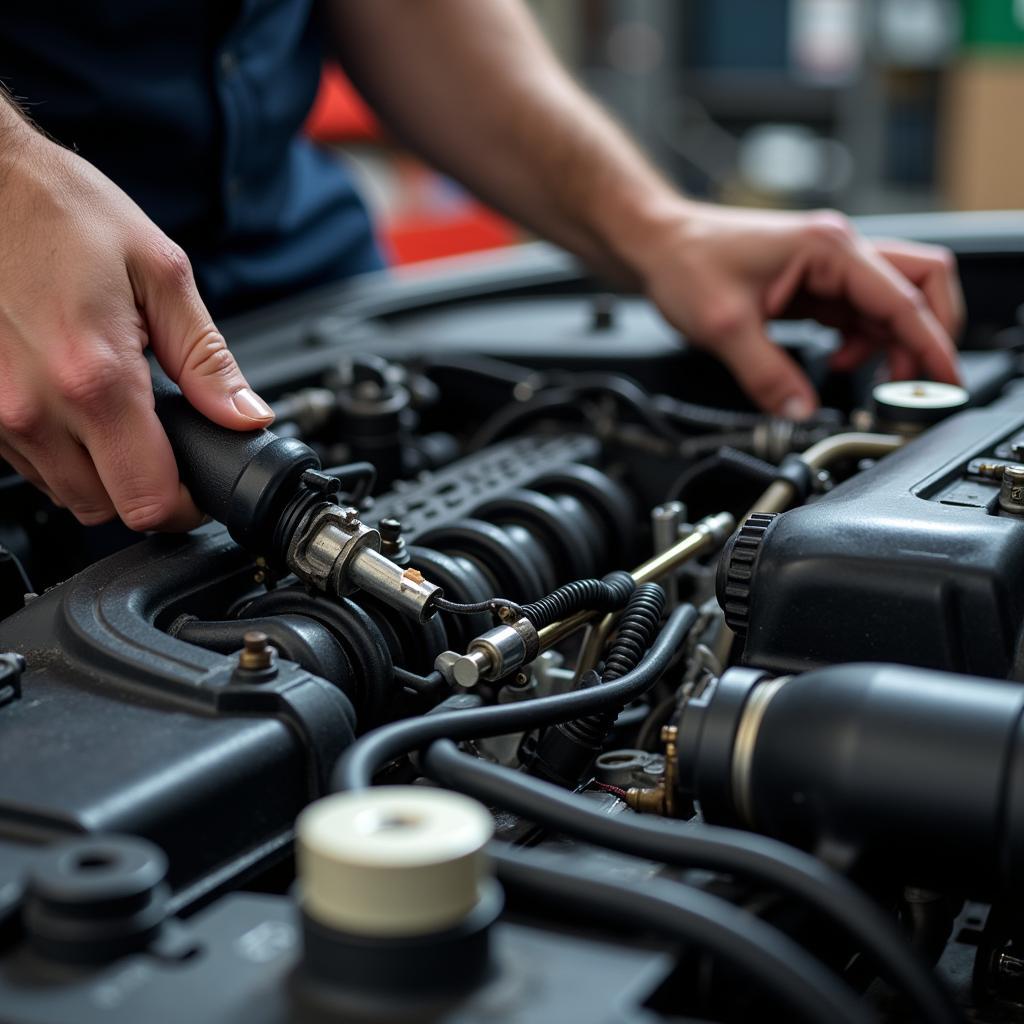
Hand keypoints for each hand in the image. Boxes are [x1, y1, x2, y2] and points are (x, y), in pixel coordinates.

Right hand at [0, 123, 273, 528]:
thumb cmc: (58, 210)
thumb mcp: (159, 273)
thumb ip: (207, 359)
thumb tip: (246, 415)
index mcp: (96, 377)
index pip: (150, 499)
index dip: (186, 506)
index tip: (199, 485)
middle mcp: (35, 408)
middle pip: (108, 510)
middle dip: (147, 489)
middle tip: (166, 445)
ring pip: (65, 493)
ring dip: (102, 474)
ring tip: (118, 415)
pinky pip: (27, 464)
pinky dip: (60, 452)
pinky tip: (74, 404)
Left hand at [638, 202, 963, 418]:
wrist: (658, 245)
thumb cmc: (685, 262)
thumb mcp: (724, 327)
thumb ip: (767, 375)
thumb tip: (799, 412)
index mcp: (828, 249)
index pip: (903, 299)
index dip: (931, 345)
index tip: (943, 382)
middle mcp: (837, 250)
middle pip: (920, 286)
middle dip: (927, 336)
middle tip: (917, 385)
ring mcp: (827, 265)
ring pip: (891, 302)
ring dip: (894, 343)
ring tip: (877, 383)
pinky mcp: (813, 282)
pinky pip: (858, 312)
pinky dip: (863, 341)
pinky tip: (840, 363)